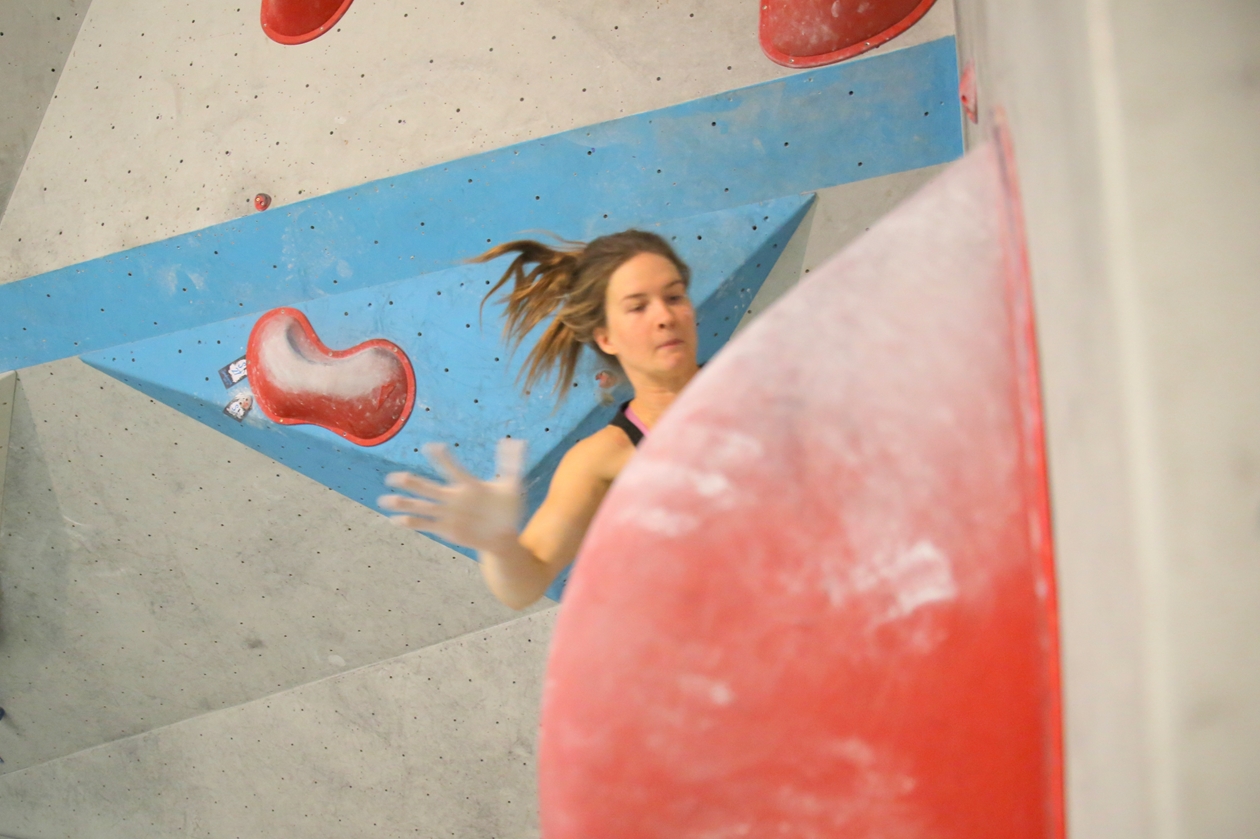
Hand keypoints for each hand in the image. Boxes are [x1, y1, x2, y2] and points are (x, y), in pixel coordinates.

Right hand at [379, 438, 525, 553]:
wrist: (505, 534)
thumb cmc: (508, 508)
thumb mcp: (513, 485)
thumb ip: (512, 464)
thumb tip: (517, 441)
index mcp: (468, 485)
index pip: (453, 469)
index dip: (443, 458)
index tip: (432, 447)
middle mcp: (453, 497)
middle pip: (429, 487)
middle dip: (411, 482)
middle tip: (393, 477)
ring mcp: (448, 514)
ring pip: (422, 506)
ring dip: (404, 503)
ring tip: (384, 500)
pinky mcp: (447, 529)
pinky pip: (426, 525)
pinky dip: (412, 523)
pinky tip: (396, 521)